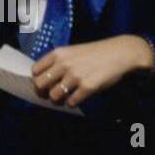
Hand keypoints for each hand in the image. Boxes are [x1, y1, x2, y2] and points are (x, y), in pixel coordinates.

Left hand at [31, 36, 152, 106]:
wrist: (119, 53)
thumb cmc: (95, 53)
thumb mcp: (72, 51)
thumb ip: (58, 62)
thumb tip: (45, 79)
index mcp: (58, 54)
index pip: (35, 70)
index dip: (37, 79)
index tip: (42, 85)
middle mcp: (64, 64)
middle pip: (40, 84)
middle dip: (43, 93)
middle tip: (49, 95)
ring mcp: (75, 76)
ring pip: (54, 96)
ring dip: (58, 100)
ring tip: (64, 99)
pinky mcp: (88, 87)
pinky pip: (72, 101)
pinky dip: (72, 103)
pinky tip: (76, 99)